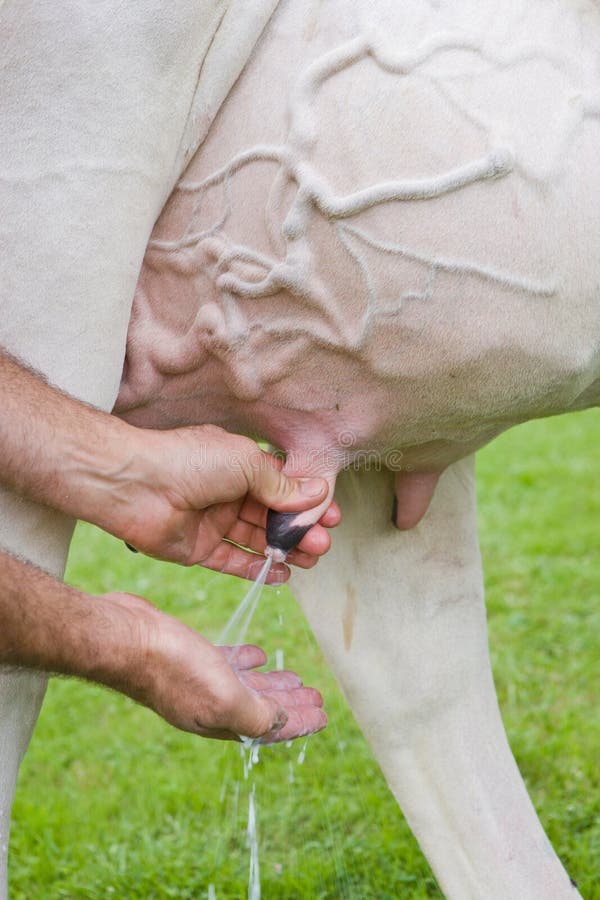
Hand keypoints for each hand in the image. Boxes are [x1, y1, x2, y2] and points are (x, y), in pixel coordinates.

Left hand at [101, 425, 339, 581]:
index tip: (332, 516)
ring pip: (256, 539)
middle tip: (323, 543)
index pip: (281, 485)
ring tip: (311, 559)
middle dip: (299, 529)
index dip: (306, 501)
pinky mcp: (197, 548)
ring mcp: (212, 521)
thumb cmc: (188, 461)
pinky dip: (257, 568)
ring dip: (284, 550)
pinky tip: (282, 575)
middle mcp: (227, 492)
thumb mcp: (246, 463)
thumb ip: (280, 484)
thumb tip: (315, 492)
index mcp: (239, 464)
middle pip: (272, 515)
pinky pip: (232, 561)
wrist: (135, 484)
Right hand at [103, 591, 326, 742]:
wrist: (127, 639)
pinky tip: (258, 654)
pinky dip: (246, 661)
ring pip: (245, 687)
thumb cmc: (173, 667)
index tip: (323, 718)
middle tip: (315, 697)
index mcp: (220, 722)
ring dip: (271, 683)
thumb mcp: (224, 697)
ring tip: (295, 678)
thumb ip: (255, 714)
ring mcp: (198, 681)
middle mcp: (209, 706)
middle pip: (260, 709)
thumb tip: (282, 724)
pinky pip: (226, 663)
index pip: (269, 729)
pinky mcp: (189, 656)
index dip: (298, 724)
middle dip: (290, 705)